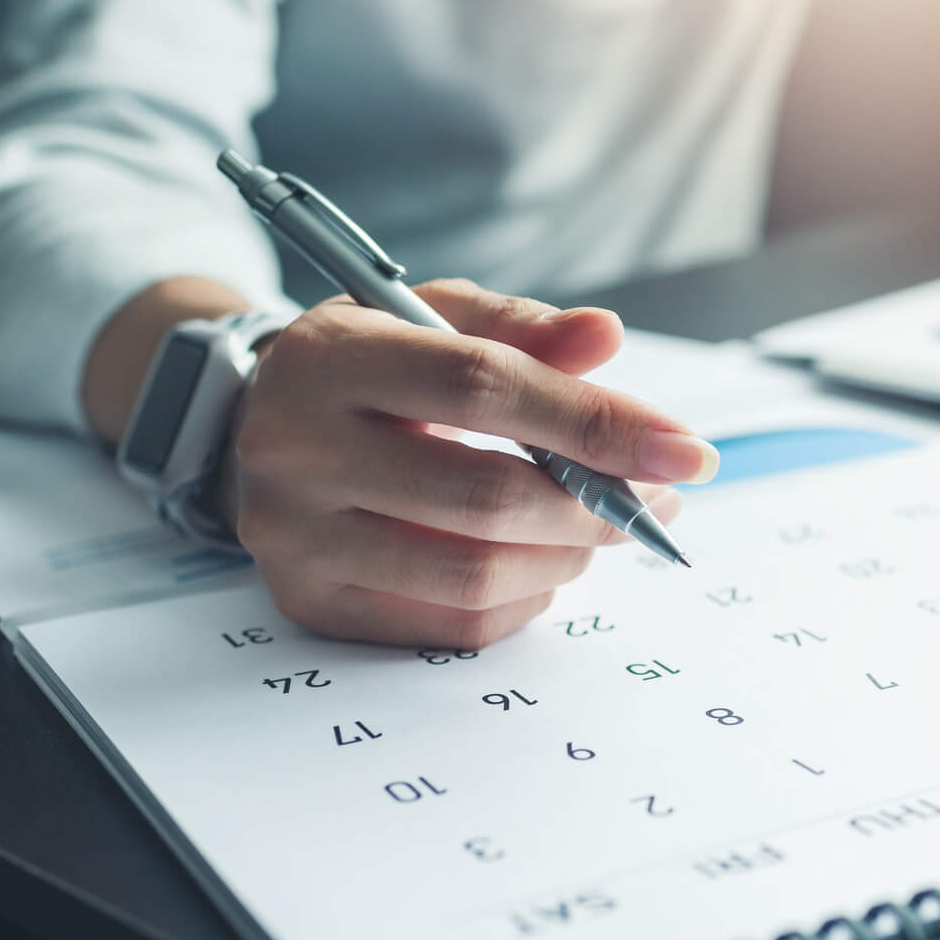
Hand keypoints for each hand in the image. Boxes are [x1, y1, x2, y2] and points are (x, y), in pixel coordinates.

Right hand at [225, 280, 713, 647]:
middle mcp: (296, 450)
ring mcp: (296, 538)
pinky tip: (540, 564)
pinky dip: (522, 600)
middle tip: (652, 501)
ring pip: (471, 574)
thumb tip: (605, 337)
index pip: (481, 387)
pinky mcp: (311, 603)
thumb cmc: (367, 367)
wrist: (257, 428)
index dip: (594, 422)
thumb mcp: (431, 316)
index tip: (682, 448)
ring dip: (567, 559)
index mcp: (329, 358)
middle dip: (594, 506)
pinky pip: (449, 624)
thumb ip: (521, 327)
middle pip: (483, 497)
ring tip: (598, 527)